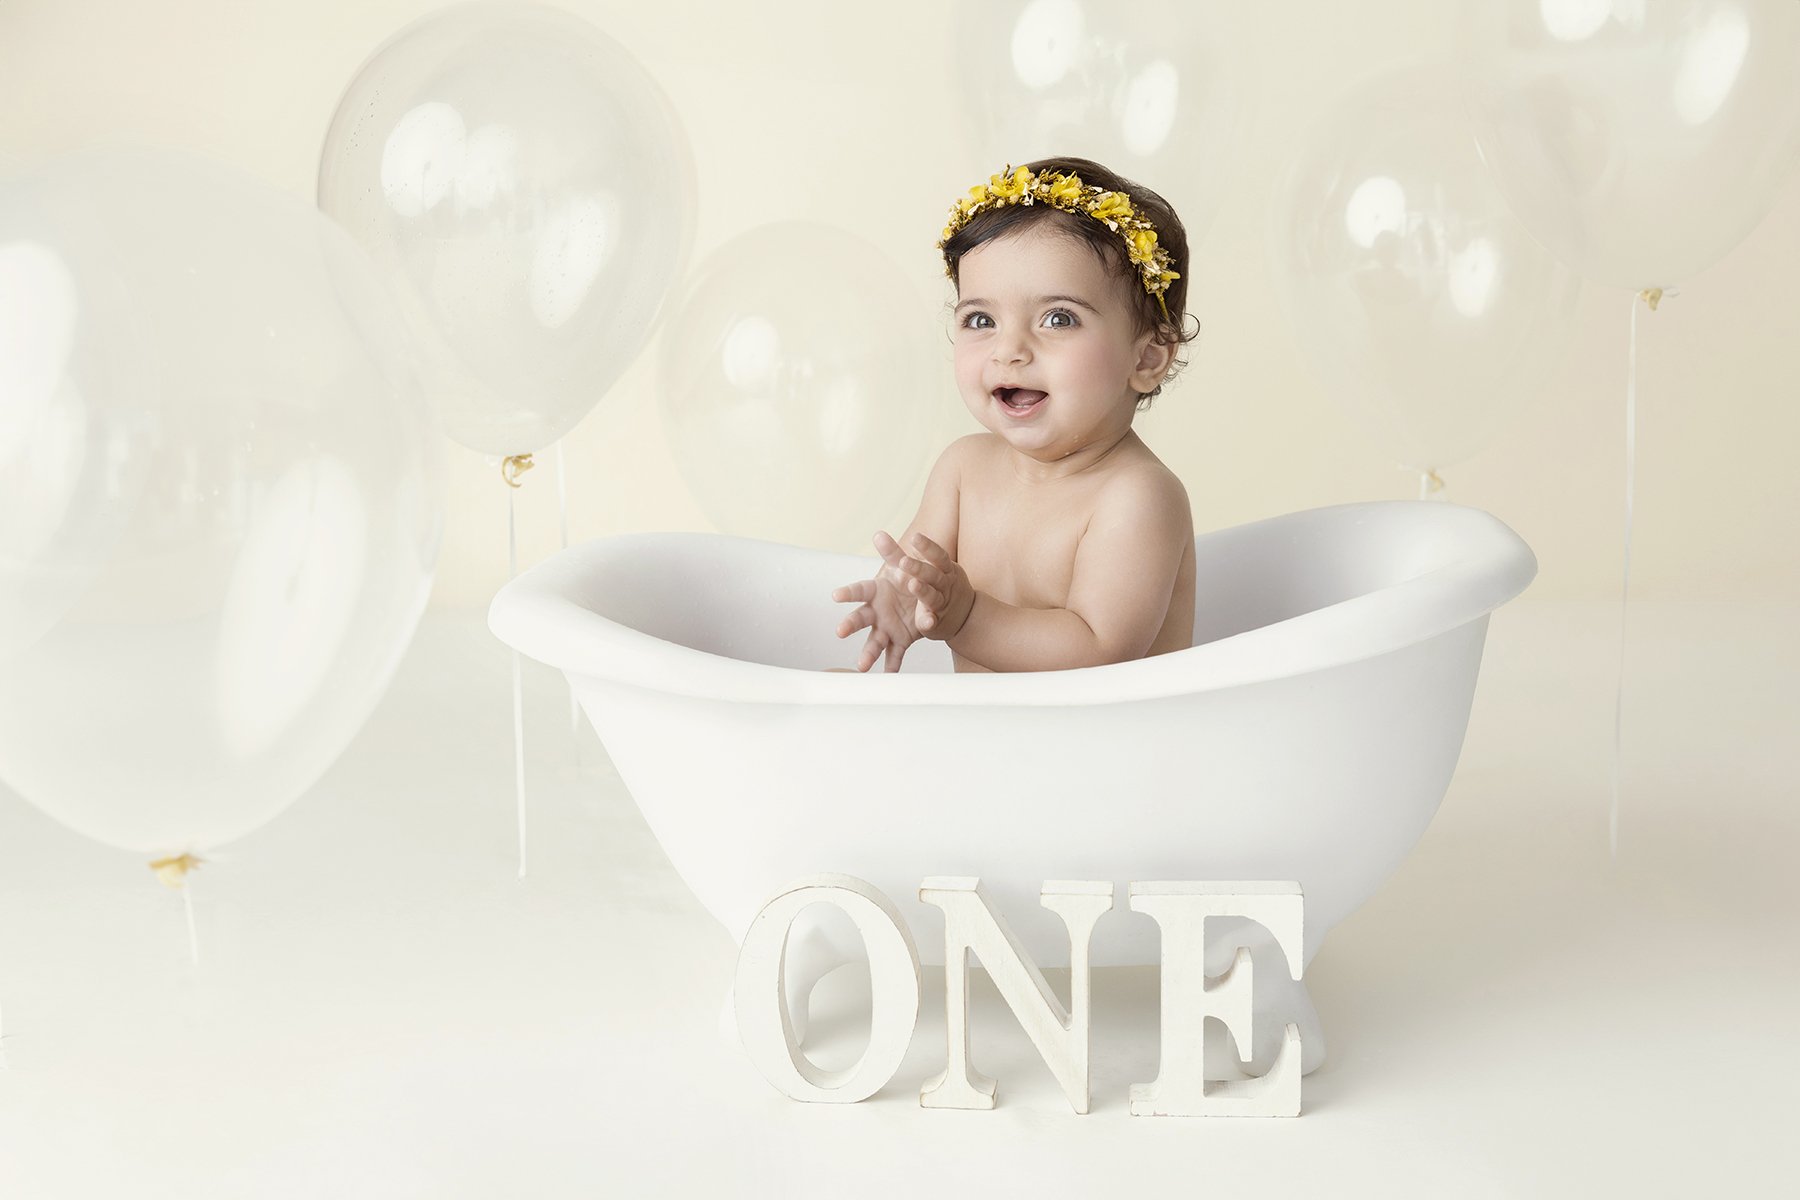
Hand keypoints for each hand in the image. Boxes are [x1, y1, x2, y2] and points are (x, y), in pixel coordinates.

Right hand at [830, 531, 929, 671]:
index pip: (859, 590)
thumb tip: (879, 533)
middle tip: (840, 631)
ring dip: (867, 654)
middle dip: (851, 624)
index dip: (848, 592)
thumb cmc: (906, 577)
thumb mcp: (902, 563)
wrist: (926, 593)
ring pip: (874, 642)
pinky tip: (889, 677)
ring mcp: (886, 628)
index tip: (836, 595)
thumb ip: (892, 551)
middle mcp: (876, 612)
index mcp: (875, 592)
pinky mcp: (900, 640)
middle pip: (861, 618)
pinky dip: (892, 667)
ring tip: (862, 668)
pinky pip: (895, 655)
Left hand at [888, 532, 974, 641]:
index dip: (927, 546)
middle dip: (919, 568)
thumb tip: (878, 534)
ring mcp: (940, 603)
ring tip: (913, 584)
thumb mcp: (925, 568)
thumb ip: (900, 554)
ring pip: (932, 597)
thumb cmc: (939, 584)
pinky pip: (931, 622)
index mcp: (943, 569)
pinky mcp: (935, 622)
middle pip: (933, 575)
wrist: (964, 614)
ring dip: (924, 591)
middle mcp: (944, 585)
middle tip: (904, 561)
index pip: (937, 555)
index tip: (914, 537)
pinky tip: (926, 621)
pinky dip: (929, 621)